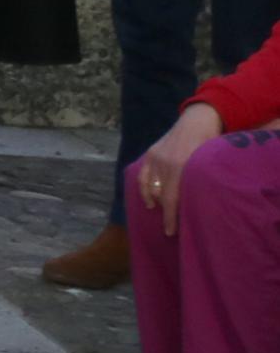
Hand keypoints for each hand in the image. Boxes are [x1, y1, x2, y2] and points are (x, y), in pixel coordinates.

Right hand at [141, 102, 225, 235]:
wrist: (199, 120)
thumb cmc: (210, 144)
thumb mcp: (207, 165)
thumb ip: (197, 182)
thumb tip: (193, 206)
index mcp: (180, 166)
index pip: (172, 199)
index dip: (170, 218)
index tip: (170, 232)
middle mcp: (164, 163)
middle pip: (160, 195)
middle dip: (165, 211)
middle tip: (171, 224)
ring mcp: (155, 157)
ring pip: (150, 187)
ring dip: (155, 201)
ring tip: (161, 211)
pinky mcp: (150, 154)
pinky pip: (143, 176)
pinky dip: (145, 189)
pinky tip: (150, 199)